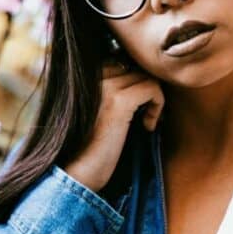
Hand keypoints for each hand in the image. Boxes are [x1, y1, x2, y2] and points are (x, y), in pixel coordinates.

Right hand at [63, 59, 164, 193]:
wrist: (75, 175)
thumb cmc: (88, 147)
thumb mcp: (98, 111)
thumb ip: (112, 90)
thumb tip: (141, 74)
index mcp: (82, 75)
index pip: (120, 59)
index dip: (135, 81)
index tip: (137, 107)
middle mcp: (91, 75)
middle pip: (134, 64)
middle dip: (146, 88)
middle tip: (148, 114)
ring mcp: (104, 86)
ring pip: (145, 75)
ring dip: (154, 99)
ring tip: (146, 122)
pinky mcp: (118, 102)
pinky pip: (152, 89)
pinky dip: (157, 106)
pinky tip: (147, 127)